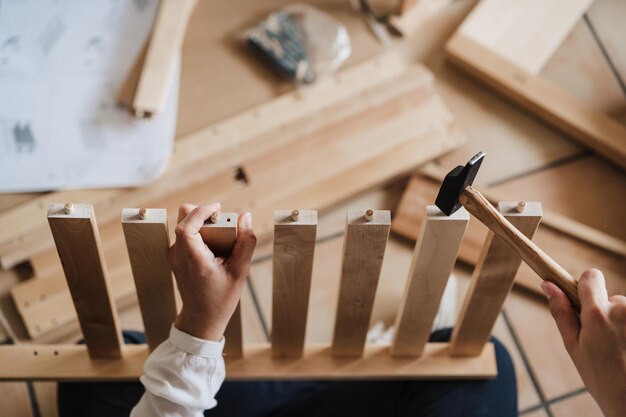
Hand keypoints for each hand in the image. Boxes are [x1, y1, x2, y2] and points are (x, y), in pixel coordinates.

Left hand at [168, 203, 255, 341]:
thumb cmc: (221, 297)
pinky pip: (185, 233)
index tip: (218, 209)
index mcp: (193, 259)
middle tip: (222, 222)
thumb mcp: (240, 271)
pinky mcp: (175, 255)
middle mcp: (178, 254)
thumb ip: (246, 242)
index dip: (201, 211)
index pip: (187, 226)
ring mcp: (173, 255)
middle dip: (203, 214)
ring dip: (201, 222)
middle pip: (183, 218)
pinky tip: (213, 244)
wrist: (201, 317)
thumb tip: (245, 217)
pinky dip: (199, 231)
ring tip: (219, 236)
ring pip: (183, 223)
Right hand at [542, 269, 625, 416]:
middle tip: (604, 342)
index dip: (585, 285)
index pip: (591, 277)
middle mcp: (623, 310)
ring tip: (621, 350)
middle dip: (605, 314)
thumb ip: (562, 312)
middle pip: (610, 298)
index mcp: (597, 314)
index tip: (583, 298)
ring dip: (621, 324)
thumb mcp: (573, 346)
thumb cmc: (602, 378)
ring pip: (625, 310)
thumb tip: (547, 285)